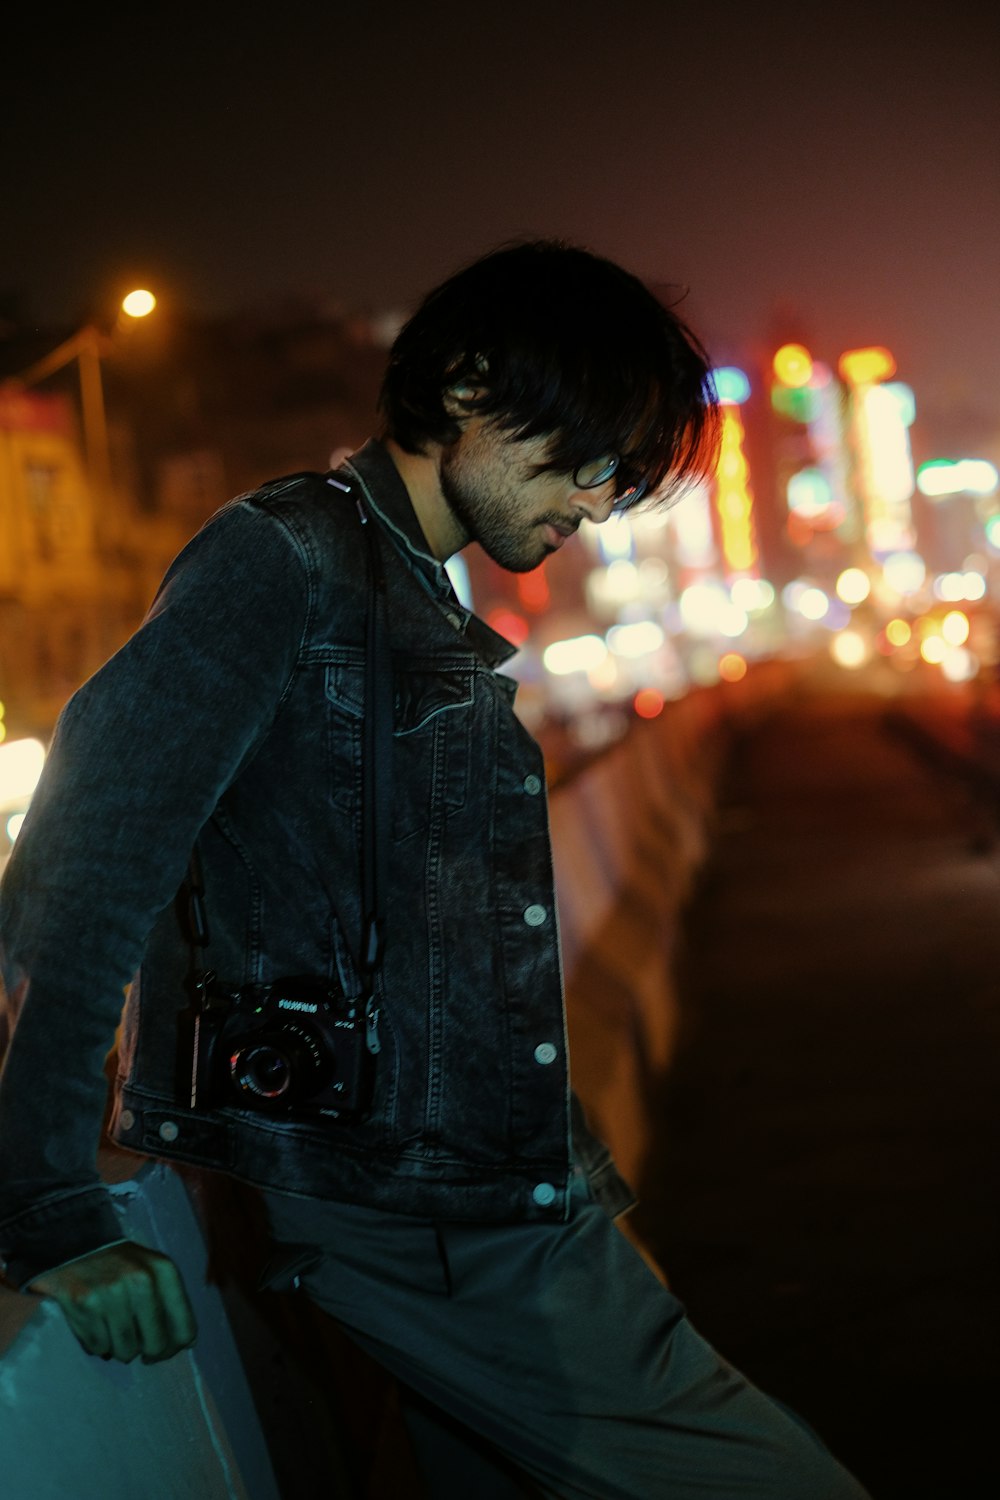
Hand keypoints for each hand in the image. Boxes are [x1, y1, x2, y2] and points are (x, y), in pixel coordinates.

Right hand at [29, 1240, 197, 1362]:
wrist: (77, 1243)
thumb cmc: (122, 1264)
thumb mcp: (154, 1271)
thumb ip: (172, 1303)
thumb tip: (188, 1342)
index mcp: (165, 1271)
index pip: (184, 1329)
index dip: (174, 1348)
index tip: (161, 1349)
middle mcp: (142, 1281)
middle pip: (155, 1345)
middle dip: (146, 1352)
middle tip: (135, 1342)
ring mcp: (112, 1293)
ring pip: (126, 1352)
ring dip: (119, 1348)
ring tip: (113, 1328)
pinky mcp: (85, 1303)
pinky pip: (98, 1347)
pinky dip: (98, 1343)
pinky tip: (95, 1323)